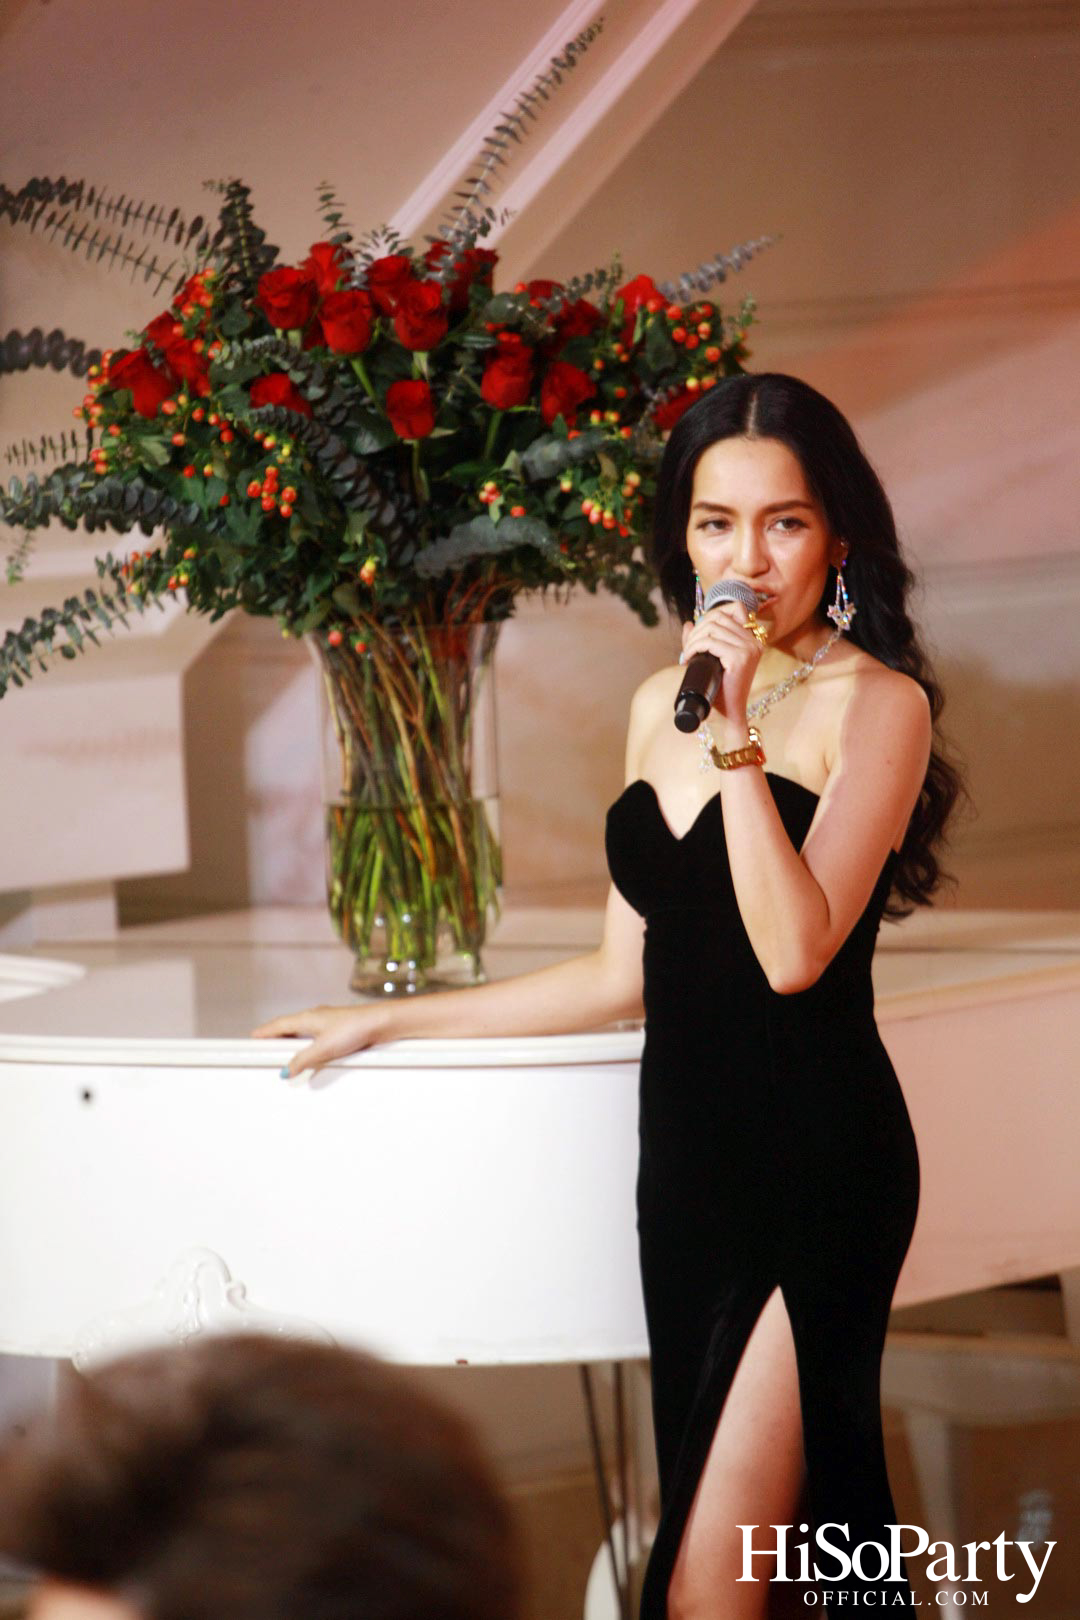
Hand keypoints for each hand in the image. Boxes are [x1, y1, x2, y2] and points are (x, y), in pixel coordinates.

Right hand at [250, 1002, 390, 1079]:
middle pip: (288, 1027)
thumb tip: (287, 1070)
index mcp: (306, 1018)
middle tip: (263, 1046)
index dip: (264, 1033)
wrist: (380, 1023)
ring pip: (302, 1031)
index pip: (278, 1025)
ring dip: (290, 1040)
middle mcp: (315, 1017)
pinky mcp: (338, 1029)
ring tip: (282, 1052)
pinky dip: (306, 1043)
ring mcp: (326, 1022)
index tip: (252, 1038)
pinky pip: (314, 1036)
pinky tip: (310, 1052)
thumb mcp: (323, 1049)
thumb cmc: (354, 1028)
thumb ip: (303, 1060)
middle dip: (275, 1036)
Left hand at [679, 599, 765, 734]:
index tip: (698, 634)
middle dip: (697, 629)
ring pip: (712, 627)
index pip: (734, 608)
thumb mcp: (710, 660)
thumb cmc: (719, 690)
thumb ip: (700, 641)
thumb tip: (688, 623)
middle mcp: (754, 641)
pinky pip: (710, 642)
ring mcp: (749, 649)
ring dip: (693, 640)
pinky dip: (694, 647)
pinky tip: (688, 659)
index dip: (711, 615)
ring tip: (687, 655)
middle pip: (719, 616)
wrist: (727, 716)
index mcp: (752, 640)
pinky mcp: (740, 658)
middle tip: (687, 649)